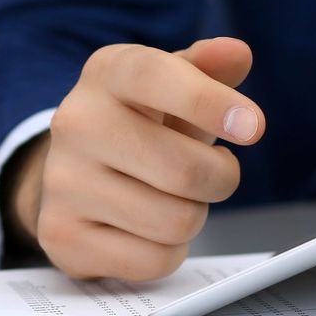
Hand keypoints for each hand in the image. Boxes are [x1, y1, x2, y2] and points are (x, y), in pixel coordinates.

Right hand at [7, 38, 265, 280]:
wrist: (75, 171)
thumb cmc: (140, 123)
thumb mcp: (173, 85)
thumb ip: (208, 68)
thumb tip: (235, 54)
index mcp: (107, 73)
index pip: (156, 77)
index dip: (210, 102)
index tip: (252, 128)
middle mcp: (76, 123)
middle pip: (184, 170)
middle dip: (219, 178)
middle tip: (214, 173)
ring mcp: (63, 182)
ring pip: (175, 221)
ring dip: (192, 216)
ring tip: (172, 199)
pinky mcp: (63, 236)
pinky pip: (153, 261)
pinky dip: (167, 251)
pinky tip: (147, 229)